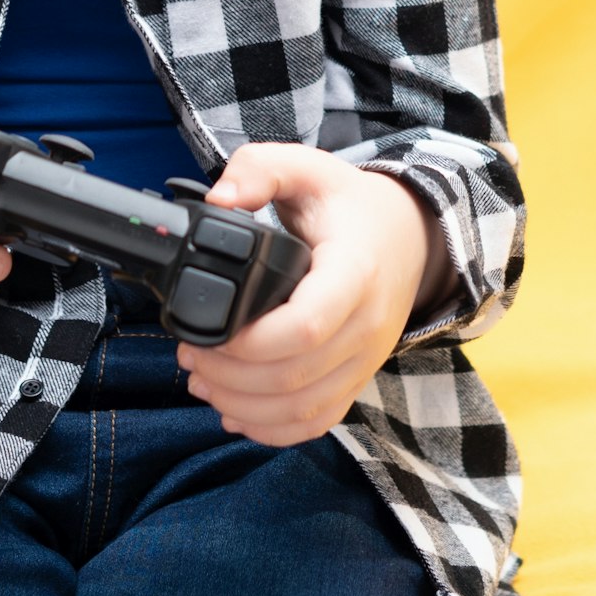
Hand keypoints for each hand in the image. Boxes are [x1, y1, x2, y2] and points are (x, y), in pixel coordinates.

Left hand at [175, 144, 434, 446]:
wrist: (408, 235)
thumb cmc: (348, 203)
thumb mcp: (306, 166)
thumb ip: (259, 169)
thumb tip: (219, 199)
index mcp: (355, 273)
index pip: (307, 326)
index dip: (251, 342)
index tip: (206, 331)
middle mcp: (367, 326)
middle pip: (296, 376)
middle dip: (230, 375)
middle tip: (187, 351)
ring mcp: (366, 359)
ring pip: (304, 409)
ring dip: (244, 405)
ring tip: (200, 379)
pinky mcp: (358, 378)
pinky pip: (319, 422)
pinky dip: (273, 429)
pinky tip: (234, 412)